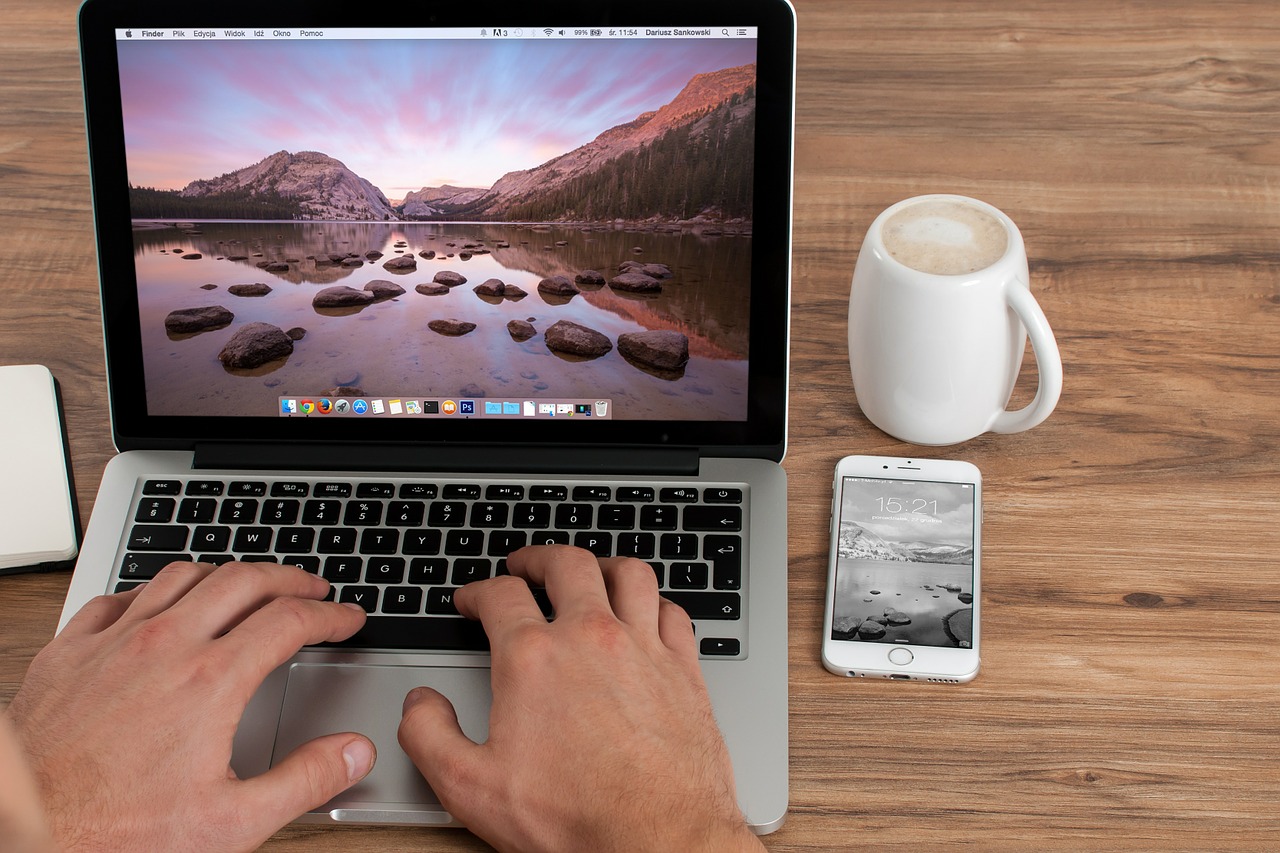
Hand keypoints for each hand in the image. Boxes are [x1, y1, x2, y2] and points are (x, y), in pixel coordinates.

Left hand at [6, 561, 375, 851]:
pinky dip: (153, 591)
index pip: (290, 621)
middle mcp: (164, 647)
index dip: (330, 615)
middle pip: (244, 581)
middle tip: (311, 589)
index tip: (347, 618)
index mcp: (211, 681)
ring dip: (226, 575)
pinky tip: (158, 607)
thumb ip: (305, 782)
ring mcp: (112, 643)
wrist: (23, 833)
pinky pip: (119, 596)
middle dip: (289, 579)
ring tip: (246, 586)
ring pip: (182, 576)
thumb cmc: (114, 834)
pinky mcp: (68, 653)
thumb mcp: (231, 824)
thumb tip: (354, 753)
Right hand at [399, 545, 765, 852]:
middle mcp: (589, 638)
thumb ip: (429, 736)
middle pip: (566, 565)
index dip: (477, 591)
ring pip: (627, 574)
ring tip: (589, 570)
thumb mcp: (470, 787)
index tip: (472, 599)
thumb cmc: (574, 817)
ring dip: (602, 565)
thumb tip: (419, 704)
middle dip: (538, 558)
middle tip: (525, 565)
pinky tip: (647, 611)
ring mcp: (642, 648)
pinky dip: (655, 601)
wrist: (657, 840)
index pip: (499, 596)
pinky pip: (672, 611)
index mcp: (533, 658)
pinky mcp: (683, 669)